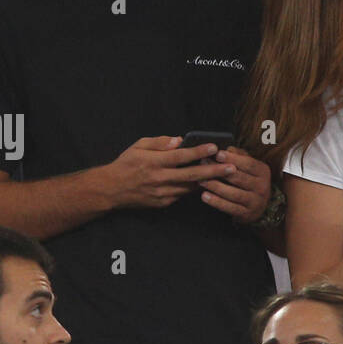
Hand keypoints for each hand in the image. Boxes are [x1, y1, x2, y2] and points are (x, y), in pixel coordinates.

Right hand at [103, 136, 233, 208]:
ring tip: (223, 175)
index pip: (180, 156)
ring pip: (190, 187)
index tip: (214, 147)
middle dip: (213, 171)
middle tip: (231, 168)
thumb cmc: (126, 164)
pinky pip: (181, 194)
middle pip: (191, 176)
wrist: (111, 190)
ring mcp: (161, 193)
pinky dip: (192, 188)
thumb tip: (179, 140)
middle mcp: (159, 179)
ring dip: (207, 181)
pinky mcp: (162, 203)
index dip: (198, 152)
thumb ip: (159, 142)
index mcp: (153, 162)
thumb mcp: (138, 146)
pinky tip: (203, 182)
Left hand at [198, 146, 271, 222]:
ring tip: (200, 180)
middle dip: (220, 171)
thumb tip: (228, 148)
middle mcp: (262, 187)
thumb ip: (239, 156)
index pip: (248, 163)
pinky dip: (216, 202)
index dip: (233, 159)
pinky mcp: (246, 214)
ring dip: (215, 186)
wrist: (258, 207)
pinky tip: (204, 196)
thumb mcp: (248, 167)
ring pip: (233, 193)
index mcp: (263, 171)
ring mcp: (255, 202)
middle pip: (239, 178)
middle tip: (203, 164)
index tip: (218, 154)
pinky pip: (229, 207)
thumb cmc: (249, 181)